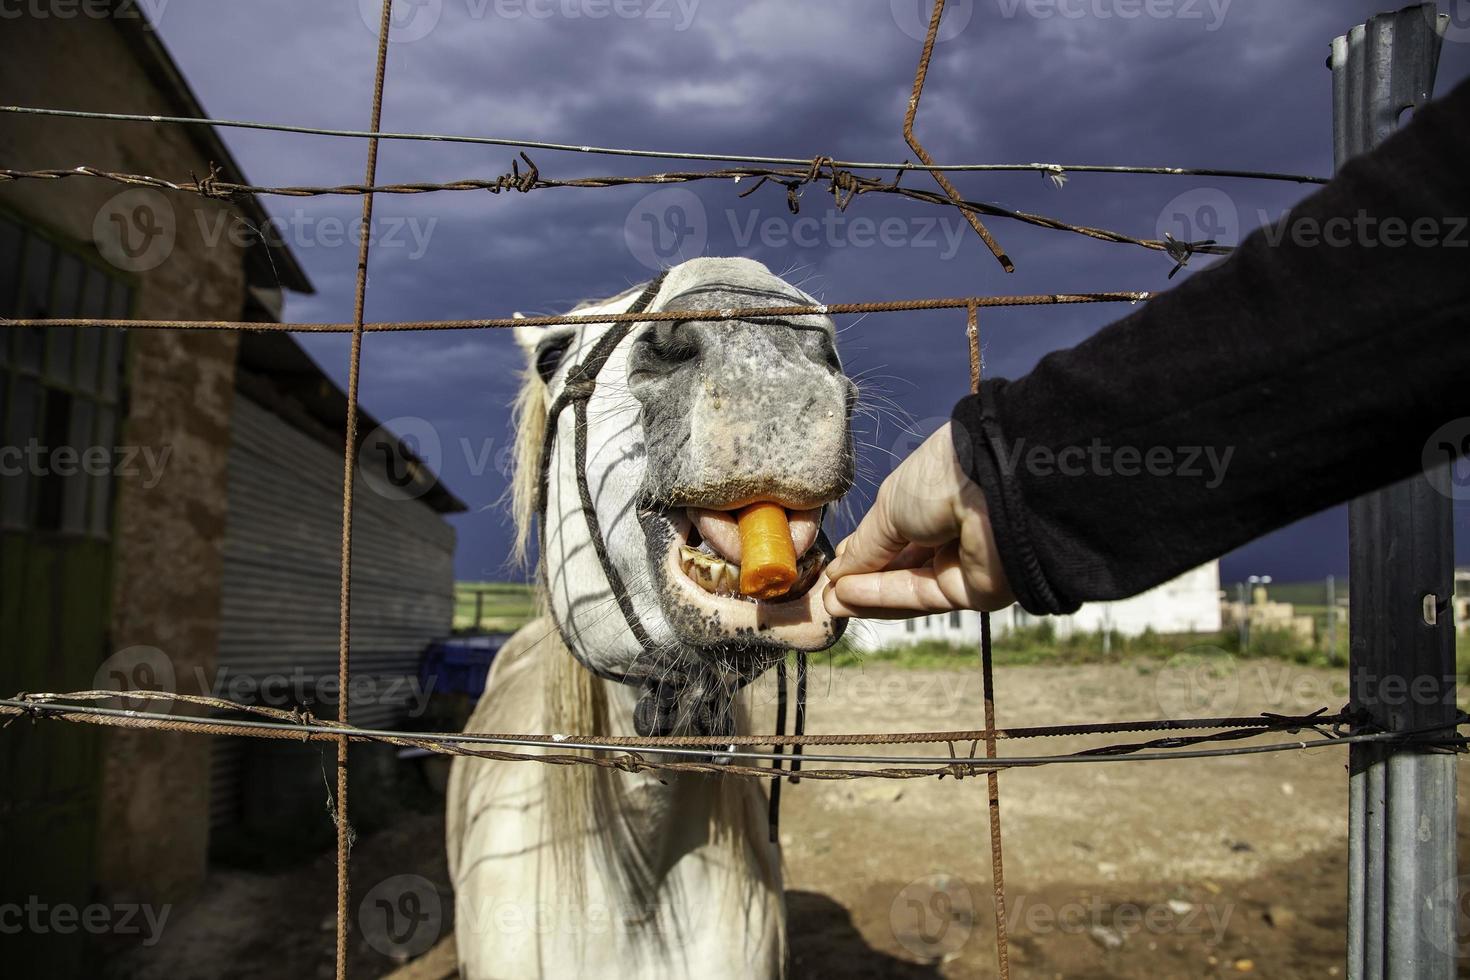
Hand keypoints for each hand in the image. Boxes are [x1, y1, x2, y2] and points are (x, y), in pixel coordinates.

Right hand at [823, 423, 1014, 617]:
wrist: (989, 486)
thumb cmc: (939, 477)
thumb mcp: (889, 506)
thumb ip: (865, 545)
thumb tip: (839, 572)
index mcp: (937, 496)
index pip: (896, 531)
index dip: (864, 549)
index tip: (834, 563)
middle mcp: (953, 529)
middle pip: (902, 563)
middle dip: (862, 576)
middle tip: (826, 590)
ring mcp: (964, 562)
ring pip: (908, 585)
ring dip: (866, 592)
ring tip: (829, 599)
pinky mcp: (974, 592)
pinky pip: (921, 596)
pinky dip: (883, 597)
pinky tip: (848, 597)